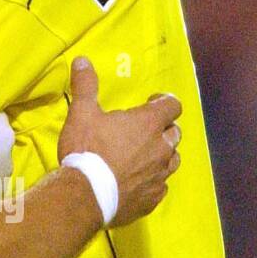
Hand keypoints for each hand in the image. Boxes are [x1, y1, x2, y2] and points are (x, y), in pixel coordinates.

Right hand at [57, 56, 181, 226]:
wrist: (85, 195)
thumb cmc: (86, 149)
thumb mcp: (81, 113)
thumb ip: (86, 85)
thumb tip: (83, 59)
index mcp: (148, 123)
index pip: (172, 105)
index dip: (163, 102)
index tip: (149, 103)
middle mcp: (161, 148)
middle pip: (174, 132)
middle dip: (162, 129)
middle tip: (141, 131)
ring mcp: (160, 175)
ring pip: (172, 159)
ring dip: (161, 154)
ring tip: (141, 156)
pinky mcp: (154, 197)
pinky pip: (161, 184)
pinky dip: (152, 179)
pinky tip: (136, 180)